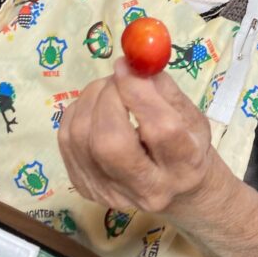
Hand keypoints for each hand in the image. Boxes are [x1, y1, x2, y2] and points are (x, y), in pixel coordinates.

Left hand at [58, 57, 213, 213]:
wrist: (176, 188)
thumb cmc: (186, 144)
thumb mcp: (190, 115)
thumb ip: (163, 88)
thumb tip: (132, 63)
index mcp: (184, 166)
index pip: (159, 130)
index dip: (138, 92)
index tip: (127, 65)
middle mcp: (147, 189)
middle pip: (110, 143)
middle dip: (108, 97)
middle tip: (118, 76)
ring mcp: (110, 193)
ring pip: (81, 138)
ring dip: (90, 100)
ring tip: (110, 90)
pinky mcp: (86, 188)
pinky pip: (67, 140)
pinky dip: (78, 113)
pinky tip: (96, 108)